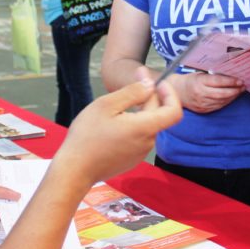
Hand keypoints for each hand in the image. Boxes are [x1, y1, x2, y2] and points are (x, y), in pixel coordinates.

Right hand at [54, 68, 181, 185]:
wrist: (74, 171)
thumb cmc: (87, 136)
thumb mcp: (106, 105)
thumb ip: (132, 93)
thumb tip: (150, 84)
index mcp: (144, 128)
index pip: (174, 111)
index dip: (170, 94)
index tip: (157, 82)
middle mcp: (147, 142)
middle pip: (158, 115)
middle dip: (150, 95)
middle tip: (135, 77)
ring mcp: (140, 153)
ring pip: (147, 125)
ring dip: (140, 110)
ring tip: (118, 103)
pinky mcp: (132, 160)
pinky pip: (138, 137)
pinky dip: (133, 124)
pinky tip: (113, 121)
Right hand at [173, 72, 243, 113]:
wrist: (177, 93)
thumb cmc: (190, 81)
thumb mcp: (200, 75)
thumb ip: (213, 76)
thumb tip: (231, 76)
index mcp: (199, 82)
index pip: (218, 82)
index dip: (231, 82)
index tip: (240, 80)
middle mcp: (200, 93)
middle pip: (222, 93)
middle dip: (235, 90)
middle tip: (242, 87)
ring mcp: (202, 103)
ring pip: (222, 101)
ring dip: (232, 97)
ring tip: (239, 91)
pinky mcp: (203, 110)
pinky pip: (218, 106)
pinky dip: (226, 102)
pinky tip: (231, 97)